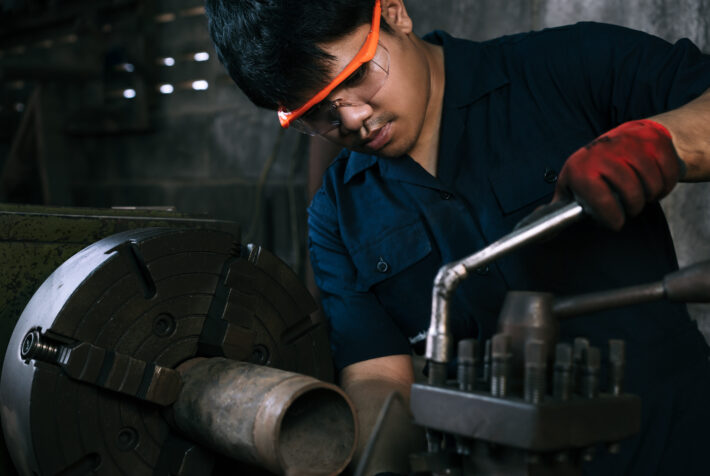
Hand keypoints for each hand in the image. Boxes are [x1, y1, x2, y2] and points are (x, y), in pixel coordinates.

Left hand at [552, 119, 682, 229]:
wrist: (625, 136)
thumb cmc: (594, 167)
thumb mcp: (572, 183)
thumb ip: (561, 206)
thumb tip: (543, 230)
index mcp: (581, 168)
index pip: (598, 196)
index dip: (610, 215)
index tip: (616, 223)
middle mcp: (604, 153)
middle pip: (630, 191)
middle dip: (633, 207)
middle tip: (630, 209)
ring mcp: (630, 144)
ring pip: (651, 182)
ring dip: (650, 196)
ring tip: (642, 197)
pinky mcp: (654, 141)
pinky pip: (668, 172)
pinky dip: (666, 185)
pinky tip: (655, 186)